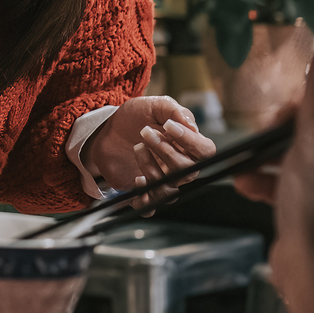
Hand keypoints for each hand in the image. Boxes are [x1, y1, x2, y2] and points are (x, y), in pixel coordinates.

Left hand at [80, 96, 216, 207]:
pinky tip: (137, 179)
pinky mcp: (143, 191)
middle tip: (145, 132)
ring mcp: (162, 180)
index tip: (168, 126)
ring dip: (152, 167)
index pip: (205, 151)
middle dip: (166, 150)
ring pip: (169, 188)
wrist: (108, 130)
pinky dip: (144, 198)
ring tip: (137, 147)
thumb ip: (173, 111)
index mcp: (188, 146)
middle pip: (188, 171)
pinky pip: (150, 207)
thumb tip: (190, 125)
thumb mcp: (154, 106)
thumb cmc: (135, 118)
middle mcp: (180, 166)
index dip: (191, 141)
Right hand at [256, 42, 313, 312]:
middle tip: (264, 138)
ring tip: (248, 166)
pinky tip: (248, 186)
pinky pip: (288, 181)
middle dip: (279, 129)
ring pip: (297, 153)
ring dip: (267, 155)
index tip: (285, 112)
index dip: (305, 99)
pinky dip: (267, 180)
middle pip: (312, 124)